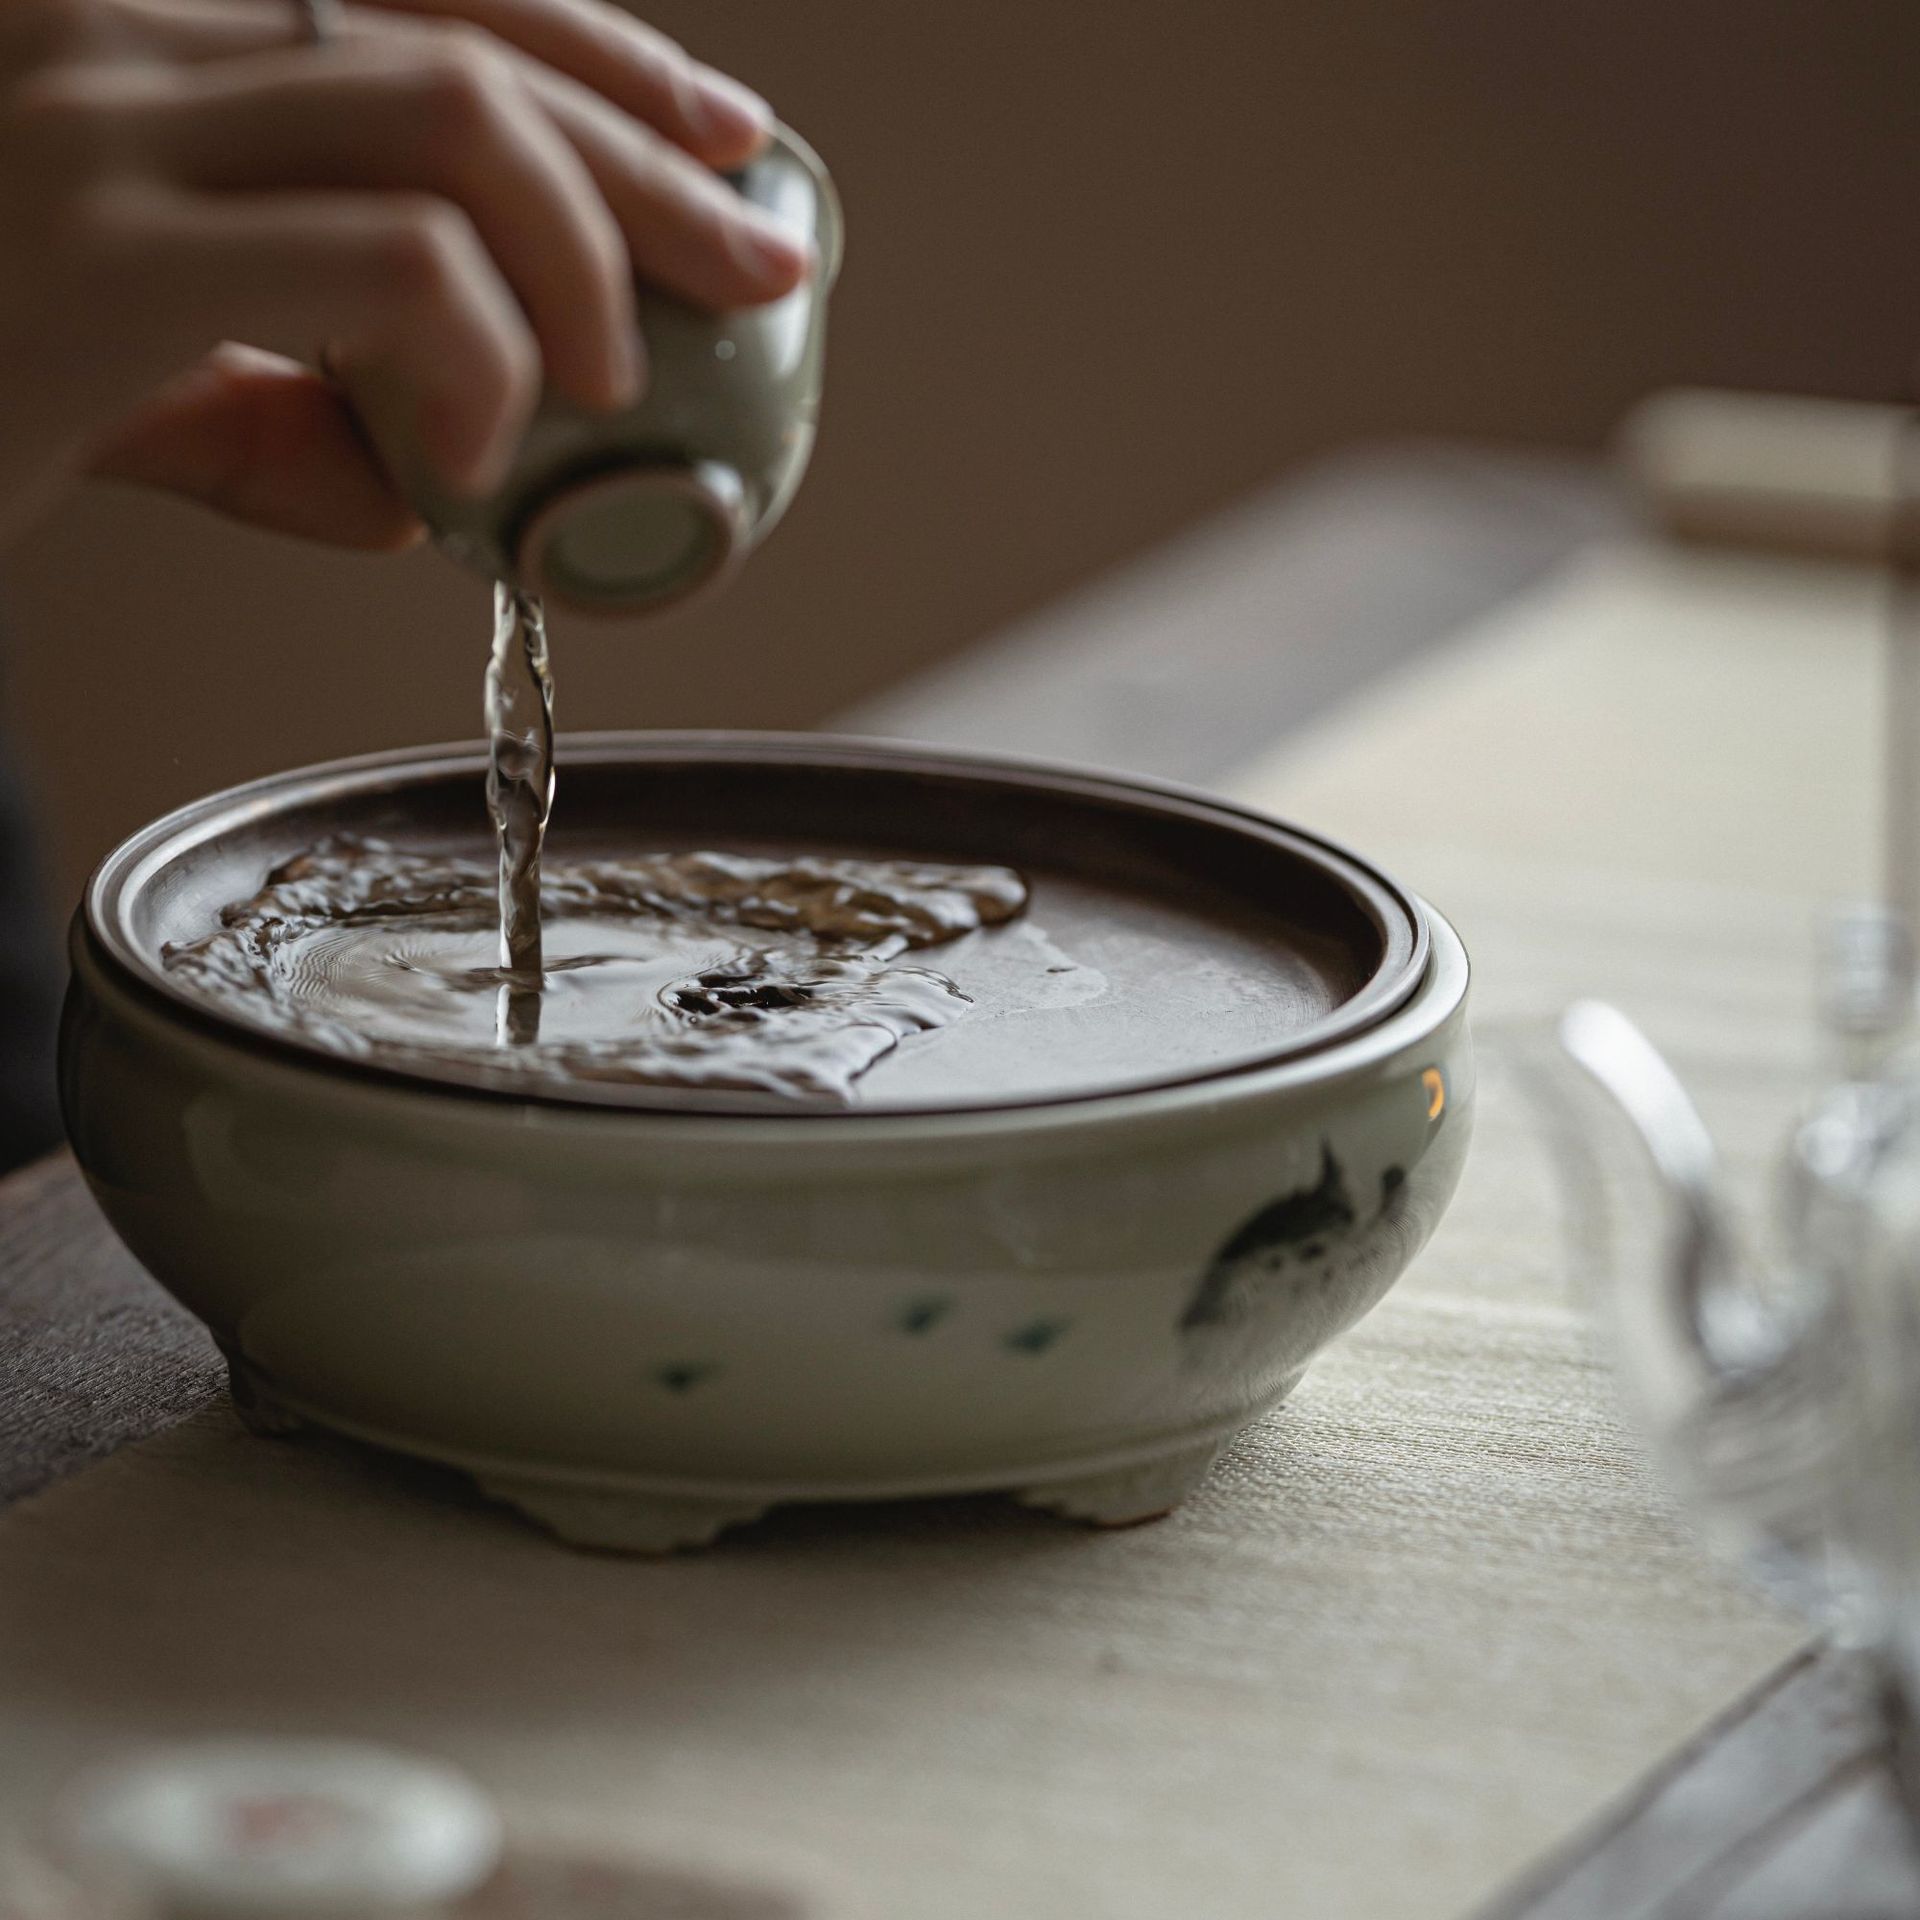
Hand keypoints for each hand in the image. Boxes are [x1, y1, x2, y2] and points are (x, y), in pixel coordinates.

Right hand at [0, 0, 810, 548]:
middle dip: (654, 152)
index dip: (598, 44)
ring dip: (595, 253)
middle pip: (463, 32)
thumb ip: (242, 402)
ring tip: (626, 379)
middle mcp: (94, 18)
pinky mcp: (87, 252)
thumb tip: (404, 491)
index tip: (723, 133)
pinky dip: (483, 358)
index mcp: (117, 17)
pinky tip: (478, 451)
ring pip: (450, 118)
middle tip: (763, 254)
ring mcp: (81, 114)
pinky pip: (391, 265)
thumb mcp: (93, 368)